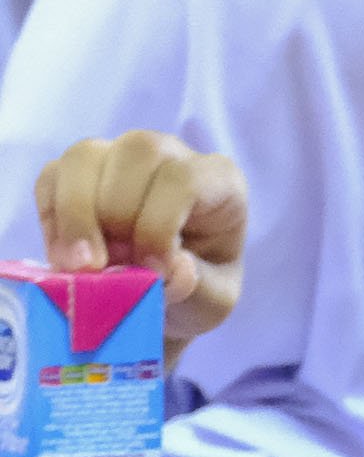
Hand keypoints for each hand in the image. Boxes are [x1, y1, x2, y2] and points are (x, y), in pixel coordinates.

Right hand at [33, 133, 247, 369]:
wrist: (161, 295)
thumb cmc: (196, 289)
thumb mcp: (211, 302)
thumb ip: (198, 288)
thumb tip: (175, 267)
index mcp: (219, 180)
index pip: (185, 178)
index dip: (159, 225)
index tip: (151, 272)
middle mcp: (172, 155)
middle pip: (136, 154)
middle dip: (115, 215)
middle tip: (105, 268)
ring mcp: (121, 158)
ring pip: (86, 155)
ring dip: (75, 214)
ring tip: (79, 265)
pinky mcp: (80, 174)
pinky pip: (52, 175)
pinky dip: (51, 216)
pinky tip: (64, 255)